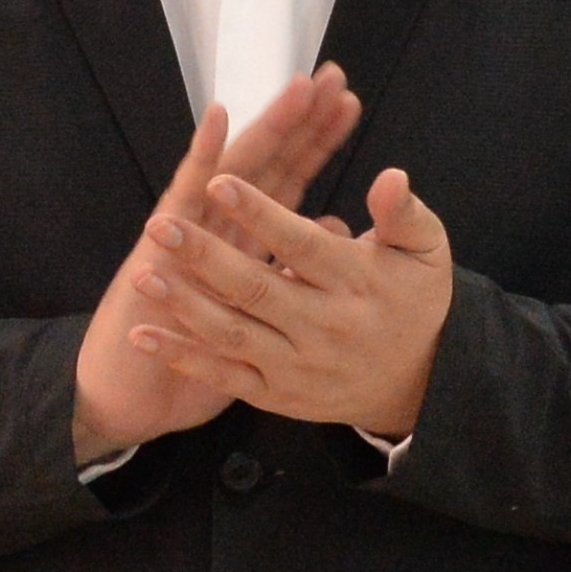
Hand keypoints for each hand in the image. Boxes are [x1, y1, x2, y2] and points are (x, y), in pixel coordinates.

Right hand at [67, 78, 365, 466]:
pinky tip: (219, 118)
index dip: (317, 143)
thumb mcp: (256, 315)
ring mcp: (189, 227)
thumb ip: (294, 267)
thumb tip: (336, 229)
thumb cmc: (194, 351)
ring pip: (236, 168)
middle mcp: (218, 223)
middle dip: (300, 120)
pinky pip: (184, 193)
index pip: (289, 178)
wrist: (132, 387)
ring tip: (300, 90)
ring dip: (267, 126)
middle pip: (268, 161)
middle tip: (333, 76)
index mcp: (244, 238)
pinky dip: (202, 154)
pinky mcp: (161, 242)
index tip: (349, 103)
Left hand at [159, 166, 455, 442]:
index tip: (220, 181)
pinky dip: (184, 358)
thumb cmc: (415, 303)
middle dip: (204, 256)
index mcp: (356, 283)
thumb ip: (405, 214)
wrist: (419, 385)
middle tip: (161, 225)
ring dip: (185, 305)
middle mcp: (324, 326)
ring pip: (234, 334)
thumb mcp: (427, 253)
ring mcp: (297, 365)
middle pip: (256, 288)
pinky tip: (145, 335)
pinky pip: (226, 376)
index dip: (260, 214)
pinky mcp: (278, 395)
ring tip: (144, 275)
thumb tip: (391, 176)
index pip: (301, 245)